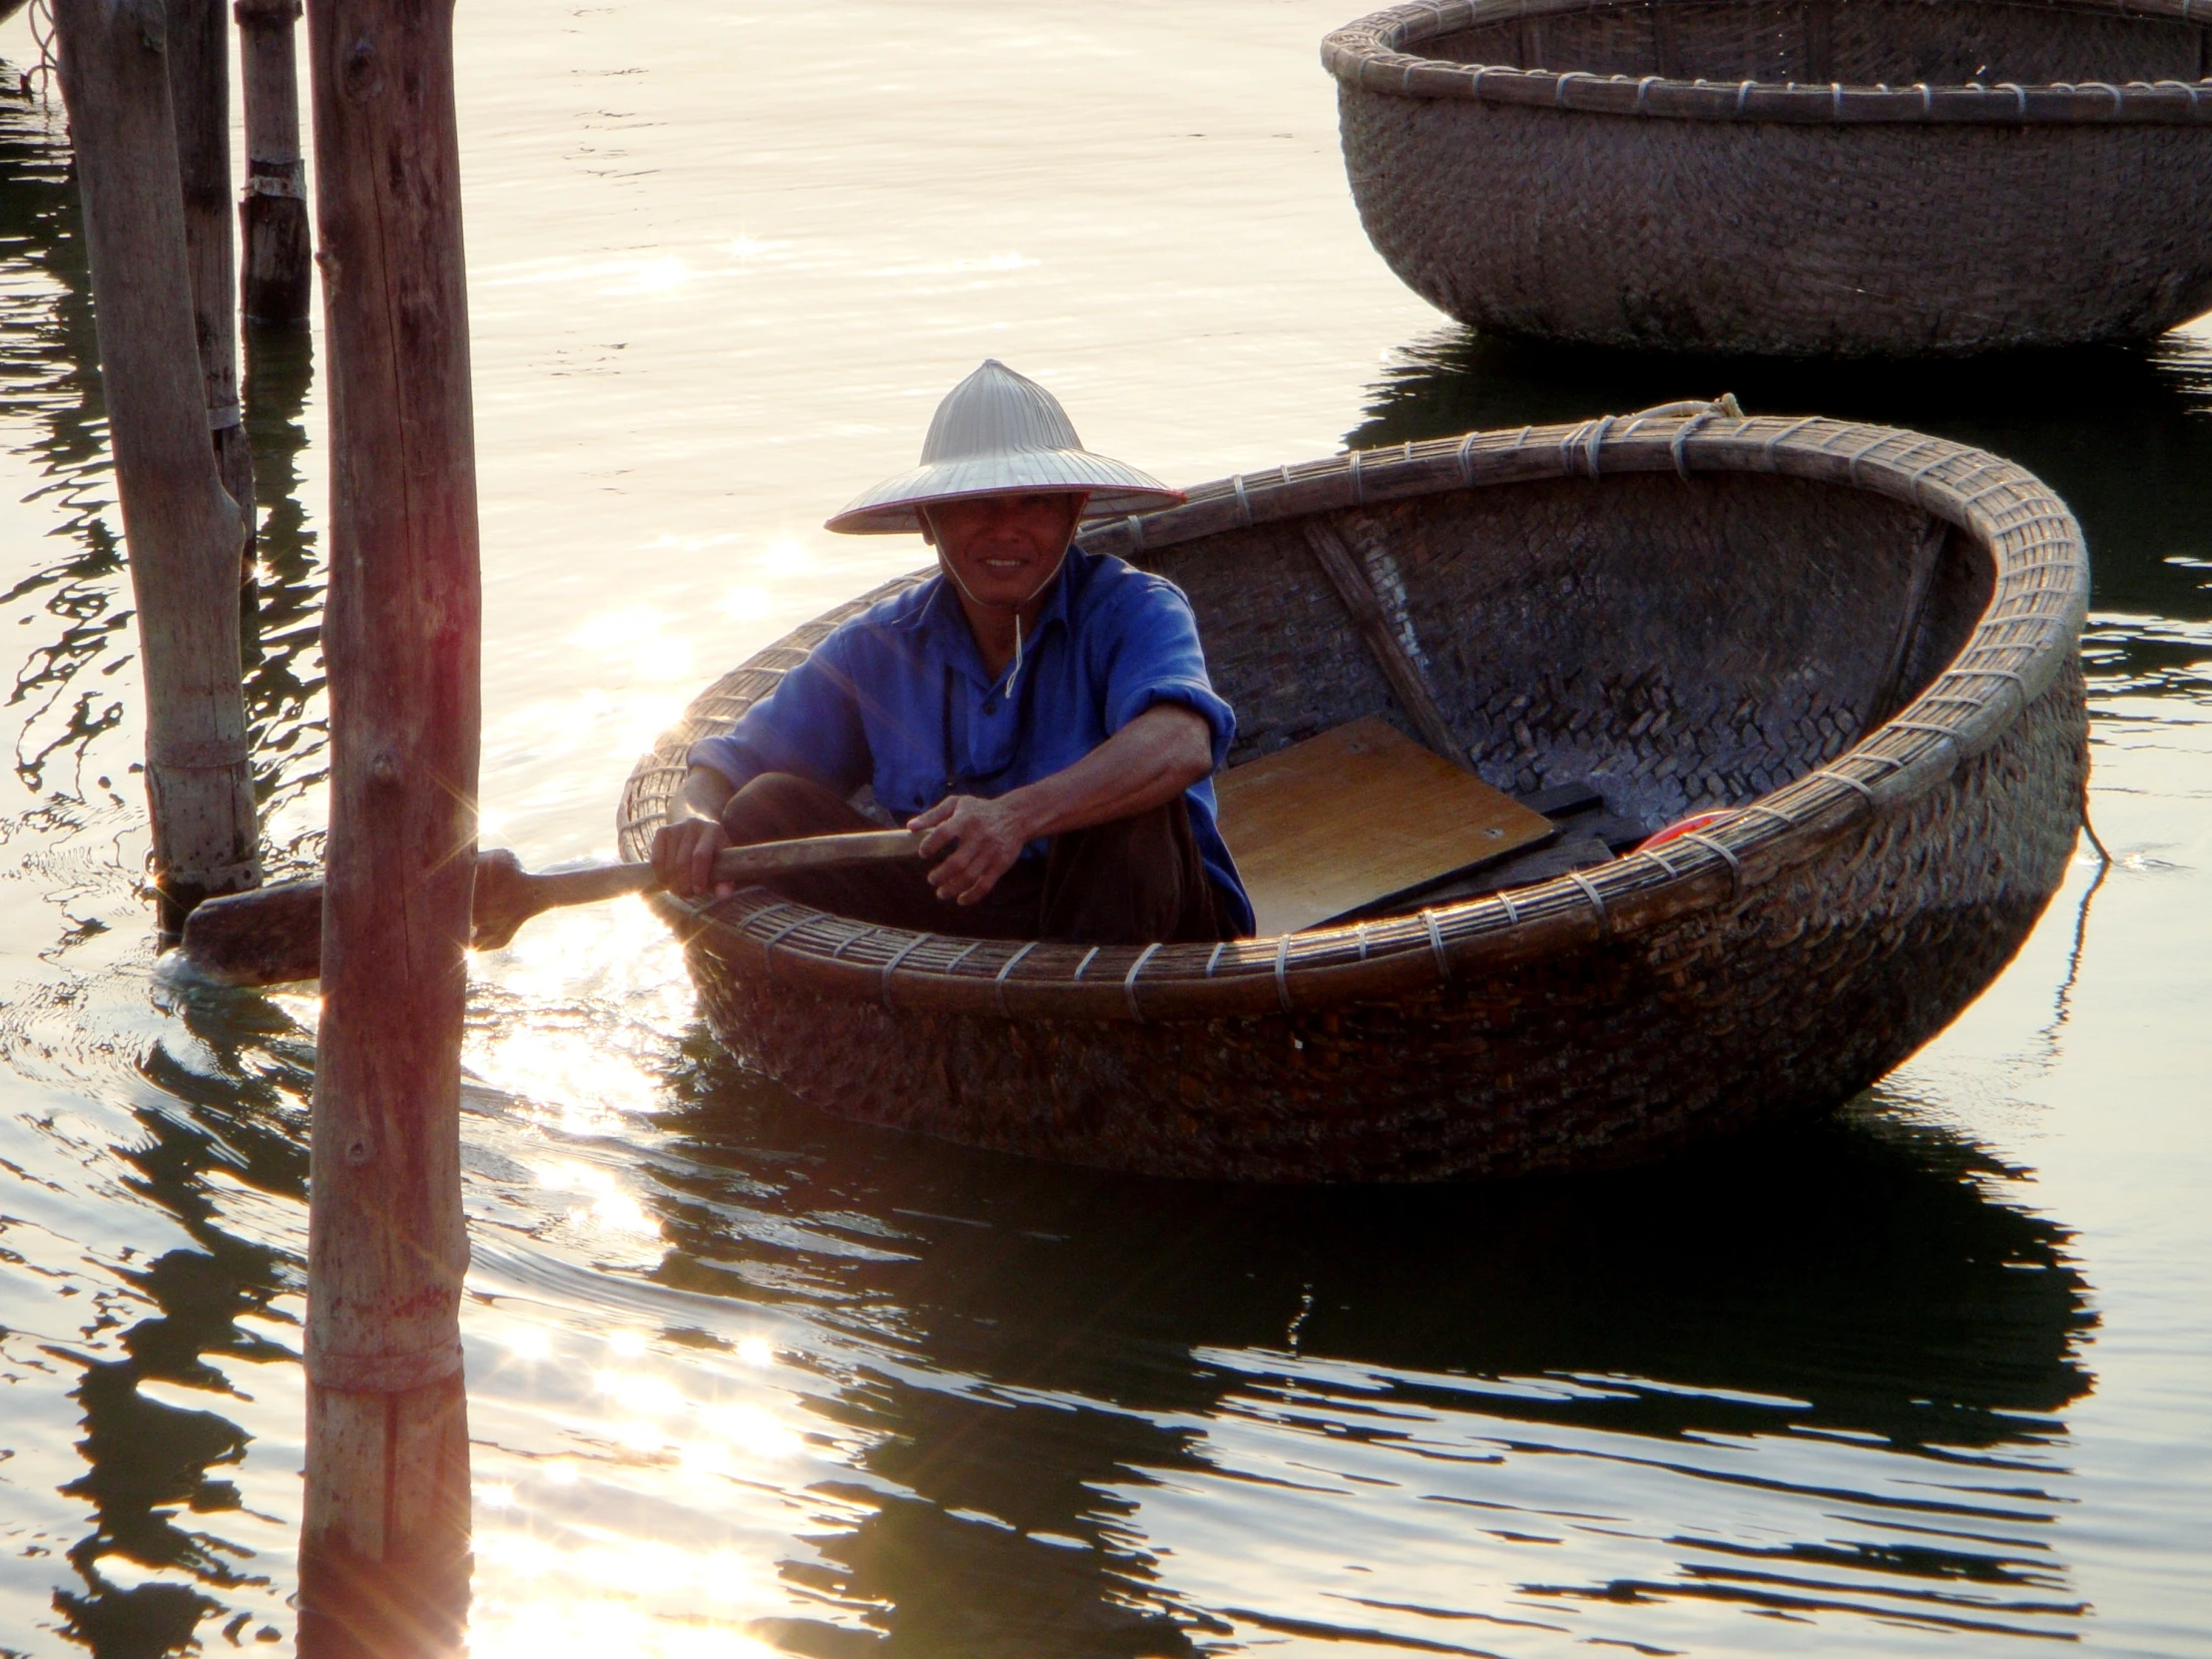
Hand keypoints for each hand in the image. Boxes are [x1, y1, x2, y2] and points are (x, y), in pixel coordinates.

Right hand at [652, 816, 731, 899]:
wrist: (696, 824)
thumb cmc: (712, 849)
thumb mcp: (723, 860)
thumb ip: (725, 879)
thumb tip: (724, 896)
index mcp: (713, 830)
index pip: (701, 856)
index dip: (697, 876)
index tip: (698, 891)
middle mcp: (693, 825)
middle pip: (683, 862)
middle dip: (684, 884)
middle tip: (687, 894)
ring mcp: (675, 827)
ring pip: (669, 864)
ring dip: (672, 883)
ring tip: (679, 890)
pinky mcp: (662, 831)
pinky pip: (656, 860)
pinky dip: (660, 875)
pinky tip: (667, 881)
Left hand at [910, 793, 1033, 905]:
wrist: (1016, 816)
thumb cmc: (980, 810)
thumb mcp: (957, 803)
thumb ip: (933, 814)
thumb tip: (910, 827)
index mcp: (965, 820)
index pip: (944, 833)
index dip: (930, 845)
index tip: (923, 854)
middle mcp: (979, 837)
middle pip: (957, 862)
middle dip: (940, 875)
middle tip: (931, 879)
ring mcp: (991, 852)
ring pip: (969, 877)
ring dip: (952, 888)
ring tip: (941, 892)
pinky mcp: (1001, 864)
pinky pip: (986, 884)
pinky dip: (972, 896)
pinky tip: (961, 900)